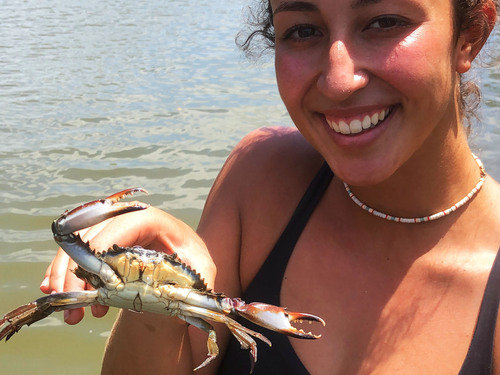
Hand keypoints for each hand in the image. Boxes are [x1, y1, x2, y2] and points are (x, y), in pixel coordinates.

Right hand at [40, 206, 214, 324]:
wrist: (182, 258)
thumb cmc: (191, 259)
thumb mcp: (202, 268)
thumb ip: (199, 284)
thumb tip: (182, 315)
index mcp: (149, 218)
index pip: (119, 226)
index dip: (101, 251)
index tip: (94, 283)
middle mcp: (124, 218)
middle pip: (90, 237)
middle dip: (77, 273)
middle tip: (76, 307)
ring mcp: (108, 228)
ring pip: (75, 246)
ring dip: (66, 278)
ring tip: (73, 313)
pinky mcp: (98, 241)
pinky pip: (73, 253)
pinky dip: (64, 274)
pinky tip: (67, 297)